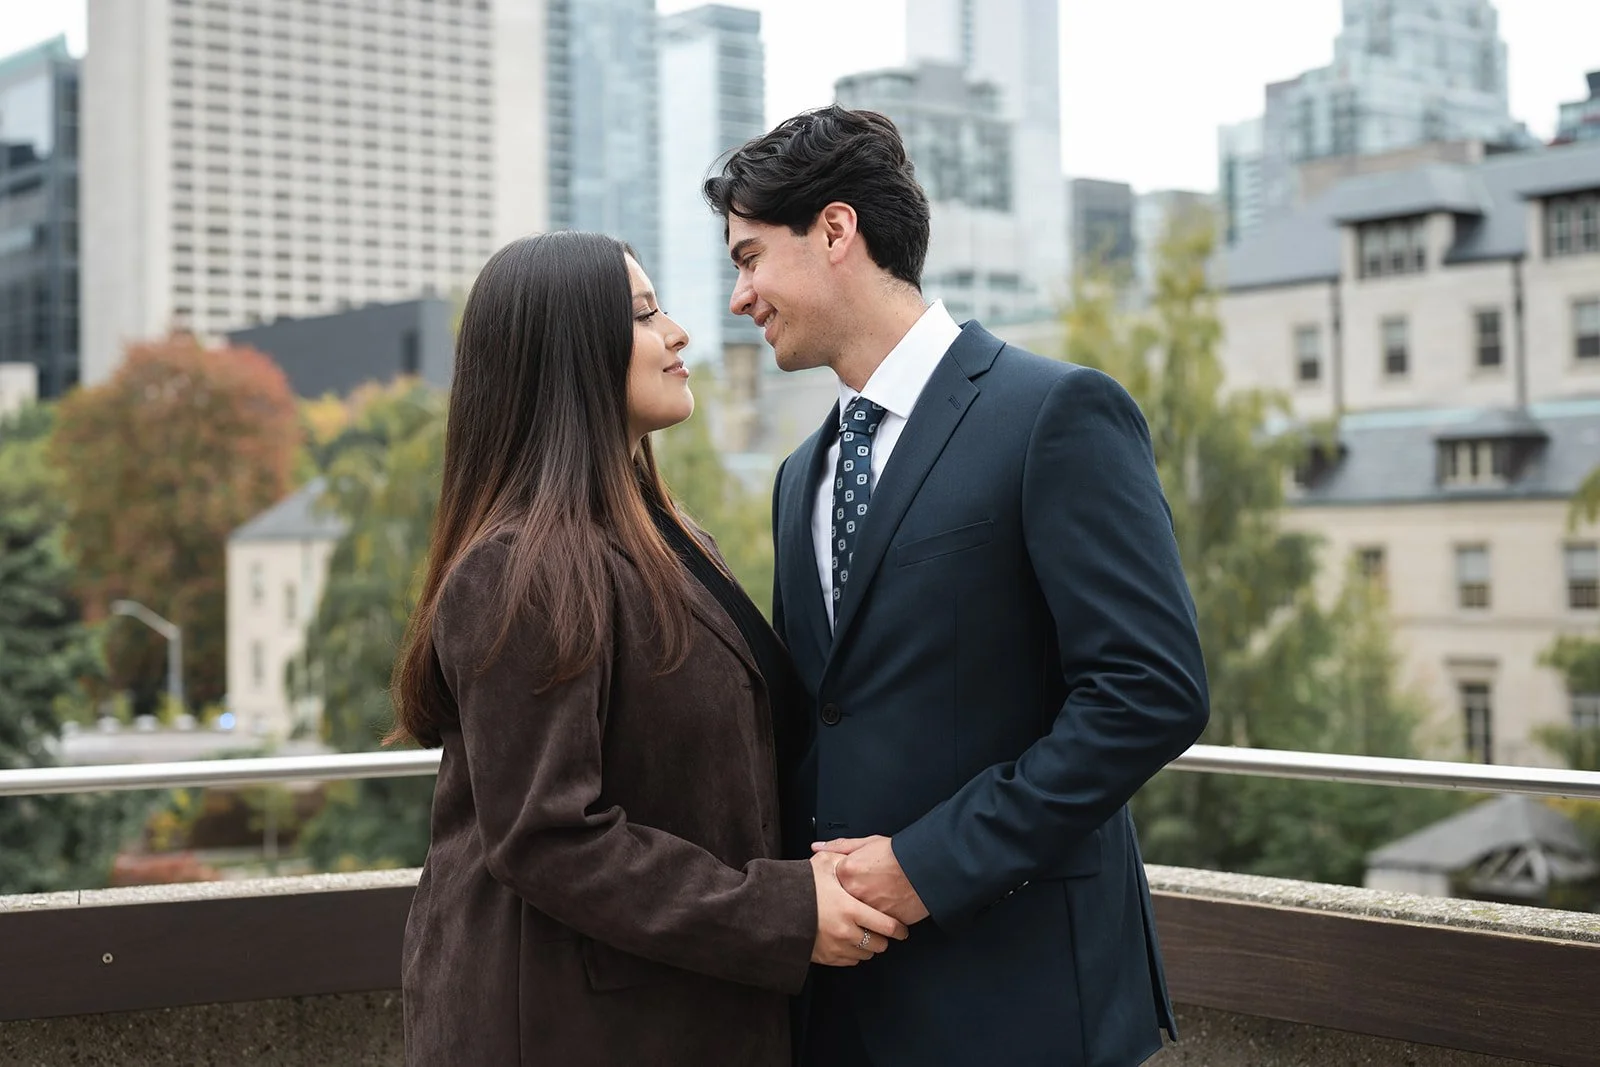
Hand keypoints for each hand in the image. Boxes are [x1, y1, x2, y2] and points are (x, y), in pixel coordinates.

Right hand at [810, 852, 909, 965]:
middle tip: (881, 929)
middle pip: (880, 945)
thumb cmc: (800, 885)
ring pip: (866, 955)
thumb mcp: (823, 864)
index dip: (900, 930)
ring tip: (864, 933)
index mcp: (850, 909)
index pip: (888, 927)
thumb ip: (845, 858)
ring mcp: (836, 948)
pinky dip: (853, 953)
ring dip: (868, 946)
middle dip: (884, 938)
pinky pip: (850, 961)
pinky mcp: (825, 958)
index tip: (903, 930)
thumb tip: (859, 855)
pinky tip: (849, 941)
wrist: (773, 908)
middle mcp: (846, 932)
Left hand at [812, 835, 930, 925]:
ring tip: (877, 903)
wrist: (927, 866)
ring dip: (864, 914)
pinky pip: (876, 927)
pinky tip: (887, 910)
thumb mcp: (867, 842)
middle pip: (844, 903)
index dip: (841, 884)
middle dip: (850, 901)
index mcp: (847, 871)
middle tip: (864, 894)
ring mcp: (870, 909)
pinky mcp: (885, 922)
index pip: (832, 884)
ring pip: (859, 918)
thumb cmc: (900, 853)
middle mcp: (855, 892)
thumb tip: (817, 847)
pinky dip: (880, 922)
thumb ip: (839, 846)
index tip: (849, 882)